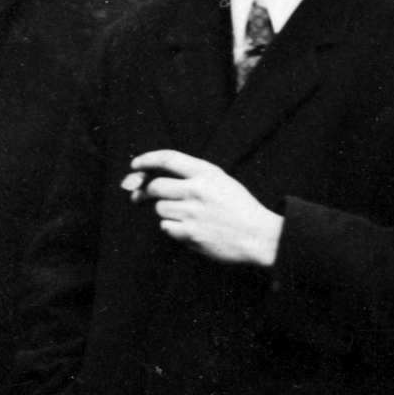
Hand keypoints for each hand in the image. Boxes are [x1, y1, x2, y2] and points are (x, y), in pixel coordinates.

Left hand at [127, 149, 283, 271]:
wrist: (259, 236)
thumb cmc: (239, 208)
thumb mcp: (221, 181)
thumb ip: (192, 176)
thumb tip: (153, 178)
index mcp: (207, 173)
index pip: (168, 158)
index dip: (147, 160)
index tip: (135, 165)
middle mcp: (197, 190)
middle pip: (155, 186)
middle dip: (143, 191)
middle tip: (138, 197)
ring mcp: (193, 213)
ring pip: (160, 208)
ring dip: (165, 212)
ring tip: (185, 216)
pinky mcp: (190, 234)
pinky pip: (166, 228)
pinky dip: (172, 228)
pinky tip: (189, 229)